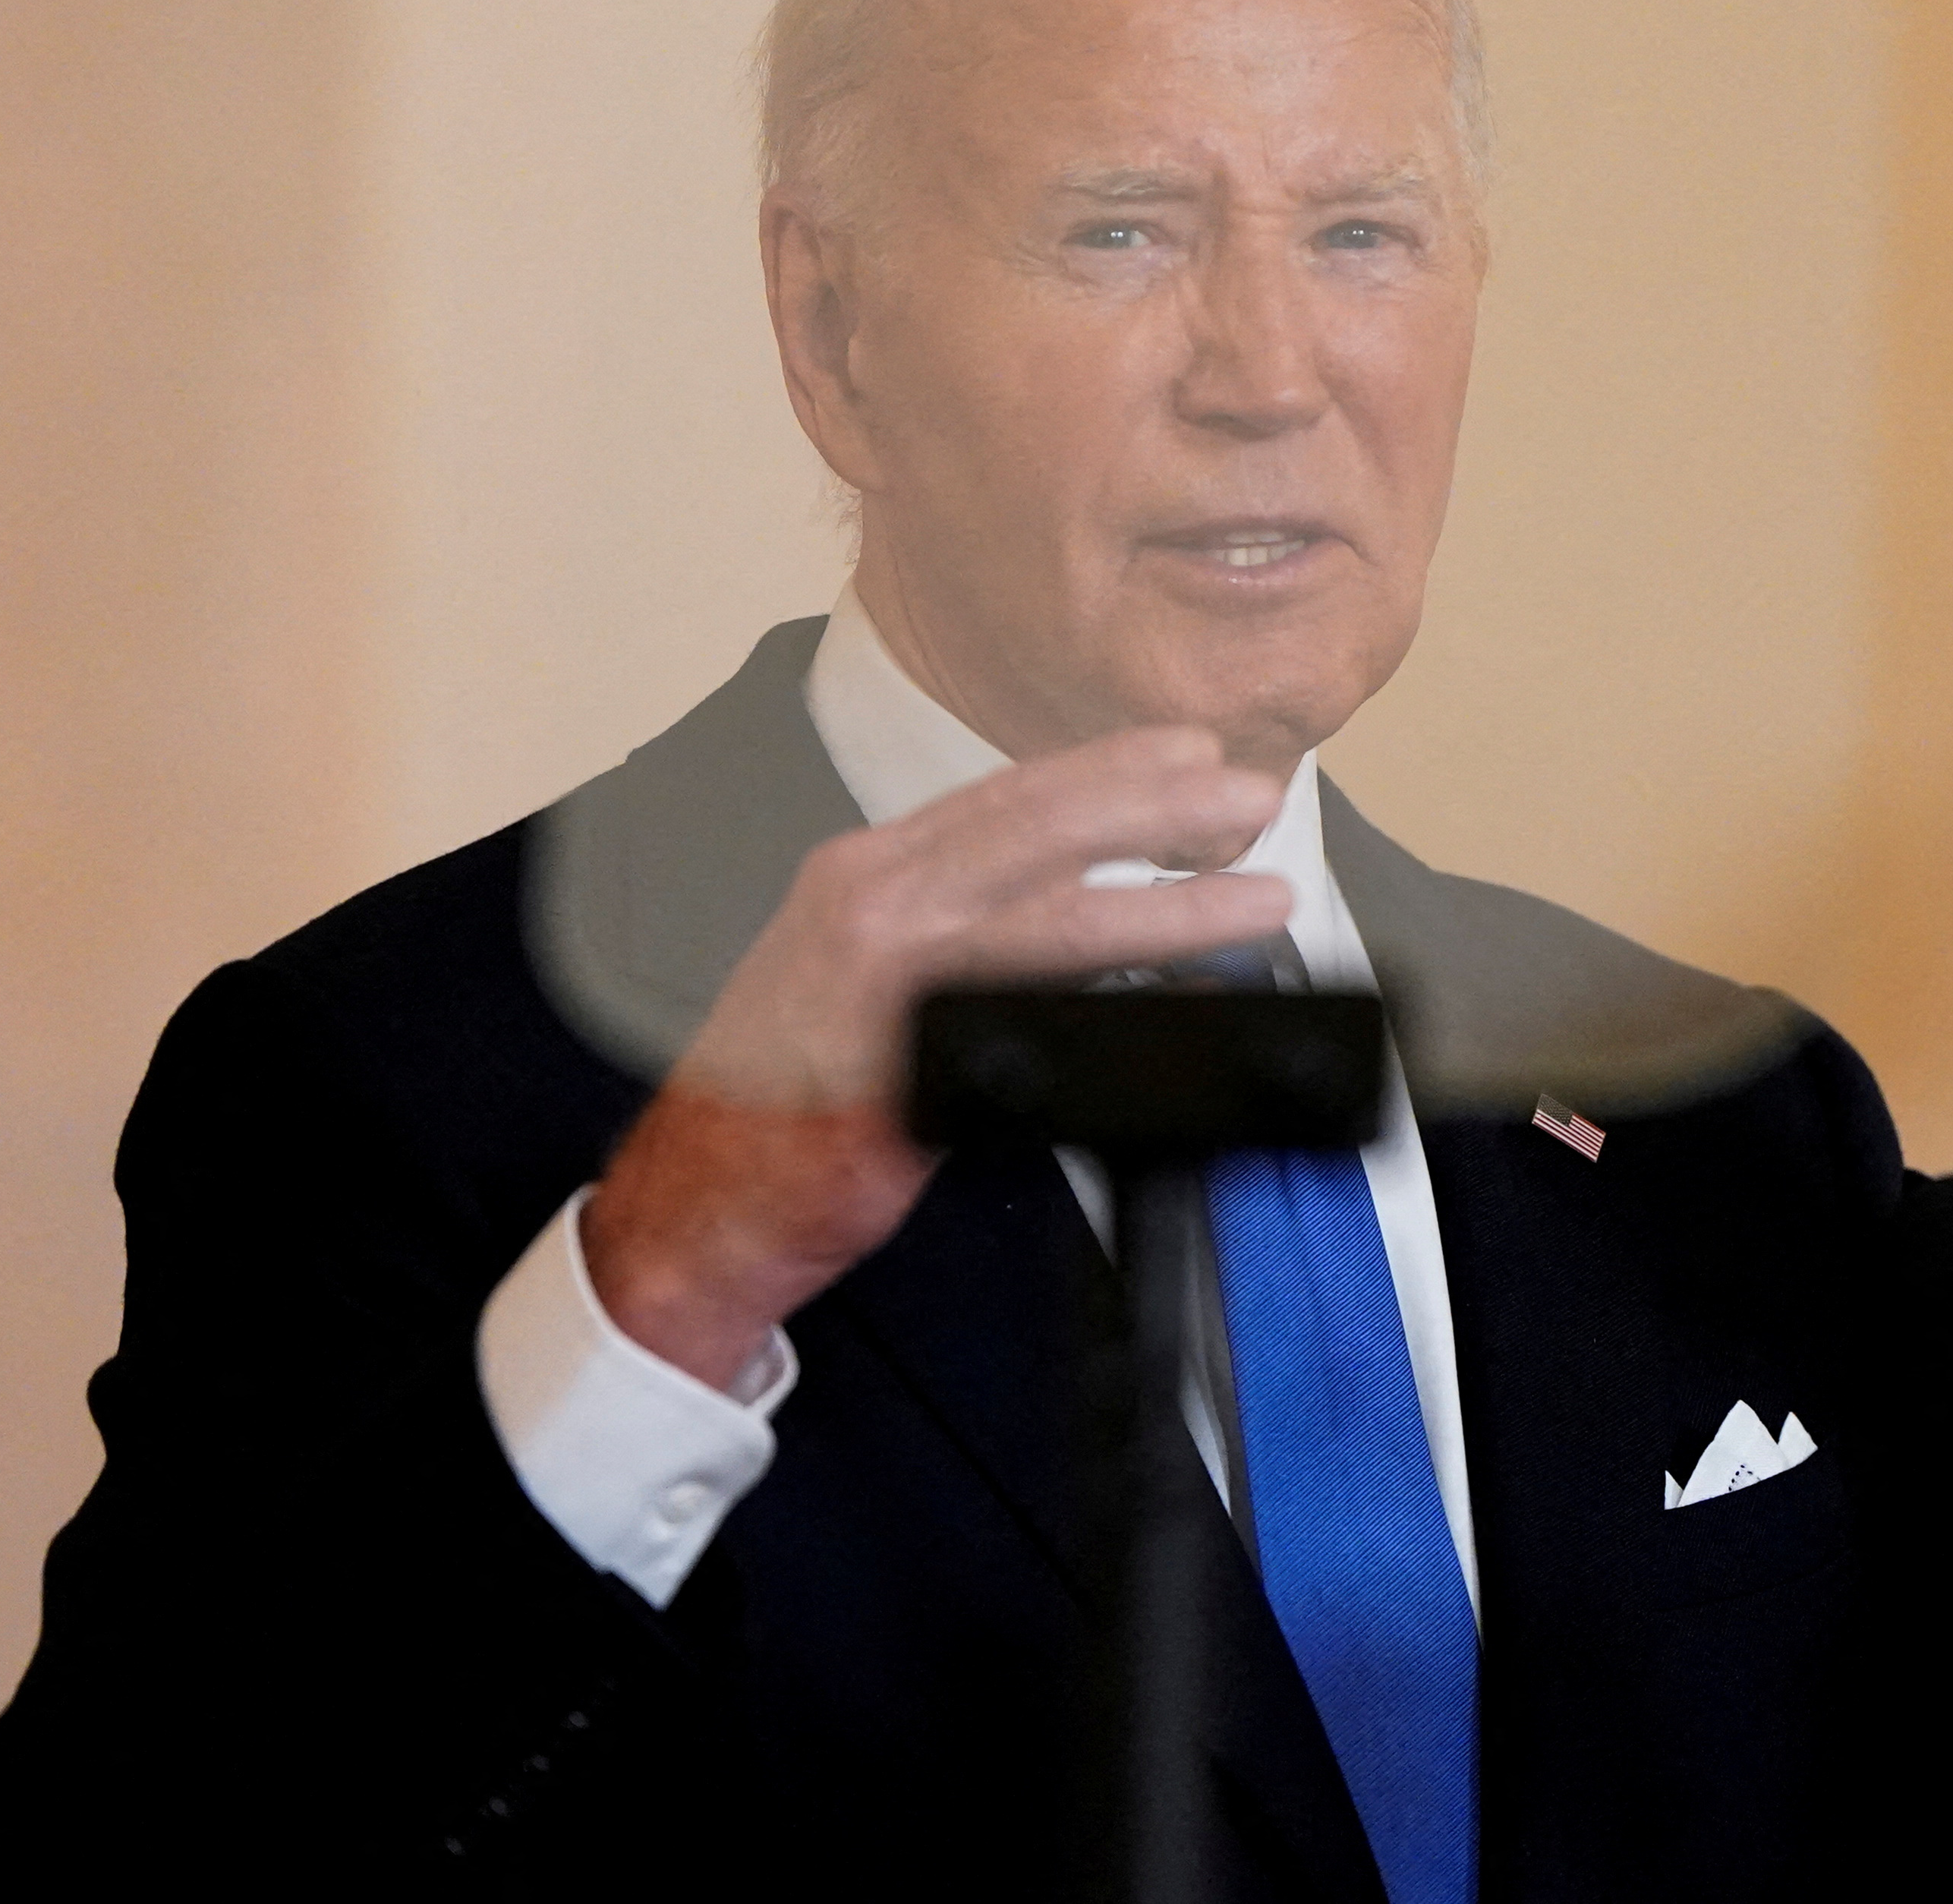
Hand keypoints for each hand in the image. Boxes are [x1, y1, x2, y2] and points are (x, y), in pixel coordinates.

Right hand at [582, 727, 1295, 1386]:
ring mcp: (880, 990)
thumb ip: (963, 934)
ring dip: (1164, 911)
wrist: (695, 1203)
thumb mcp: (870, 977)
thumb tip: (1088, 919)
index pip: (1006, 798)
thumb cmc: (788, 1093)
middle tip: (1249, 799)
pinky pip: (1024, 1042)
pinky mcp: (899, 1078)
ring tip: (1256, 901)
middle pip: (1035, 834)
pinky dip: (1107, 1027)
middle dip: (1156, 808)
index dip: (1109, 770)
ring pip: (1046, 926)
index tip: (1193, 750)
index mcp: (865, 875)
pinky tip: (1180, 1024)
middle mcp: (867, 908)